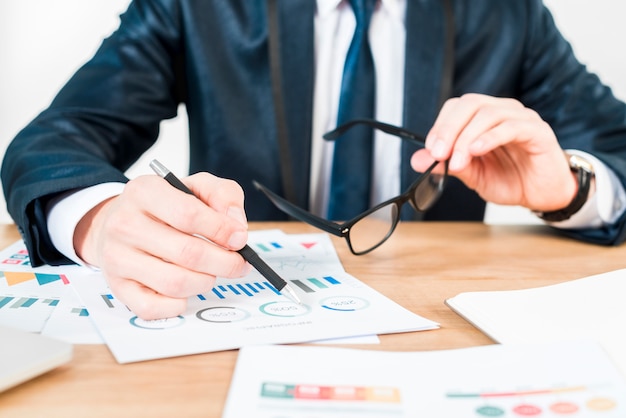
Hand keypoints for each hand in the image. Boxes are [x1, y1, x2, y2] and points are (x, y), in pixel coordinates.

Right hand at [73, 173, 250, 319]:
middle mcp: (125, 224)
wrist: (117, 222)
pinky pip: (153, 308)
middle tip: (237, 263)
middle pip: (187, 253)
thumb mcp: (195, 186)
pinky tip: (186, 289)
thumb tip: (237, 227)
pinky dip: (178, 304)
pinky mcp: (117, 287)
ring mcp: (117, 258)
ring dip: (205, 282)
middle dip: (224, 262)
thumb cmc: (162, 207)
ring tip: (211, 273)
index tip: (239, 238)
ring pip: (175, 283)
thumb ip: (223, 195)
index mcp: (144, 192)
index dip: (222, 230)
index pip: (189, 214)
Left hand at [411, 93, 577, 211]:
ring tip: (456, 162)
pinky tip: (476, 151)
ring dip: (465, 138)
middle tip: (438, 154)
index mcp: (485, 118)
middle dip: (448, 128)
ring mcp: (522, 119)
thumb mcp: (473, 175)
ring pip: (488, 114)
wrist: (543, 195)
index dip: (440, 125)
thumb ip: (447, 165)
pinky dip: (489, 137)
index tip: (430, 150)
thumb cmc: (511, 180)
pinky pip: (511, 127)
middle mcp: (503, 112)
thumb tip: (418, 160)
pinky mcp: (538, 131)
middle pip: (470, 104)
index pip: (457, 107)